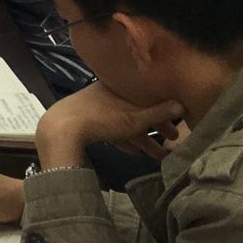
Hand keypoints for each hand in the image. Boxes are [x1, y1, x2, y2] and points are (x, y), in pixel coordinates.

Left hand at [37, 82, 185, 167]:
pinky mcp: (84, 122)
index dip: (163, 113)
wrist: (60, 131)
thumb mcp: (133, 119)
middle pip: (135, 112)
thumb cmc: (100, 120)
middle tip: (171, 144)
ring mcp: (93, 108)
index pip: (145, 98)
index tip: (176, 128)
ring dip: (141, 139)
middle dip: (154, 129)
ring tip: (157, 156)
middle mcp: (104, 94)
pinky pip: (109, 130)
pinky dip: (123, 140)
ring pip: (123, 123)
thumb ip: (157, 113)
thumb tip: (181, 105)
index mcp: (116, 86)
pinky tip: (133, 152)